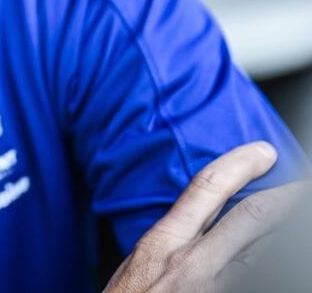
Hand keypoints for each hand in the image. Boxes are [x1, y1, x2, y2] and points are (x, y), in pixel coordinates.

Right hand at [104, 141, 303, 292]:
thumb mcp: (137, 266)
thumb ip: (168, 244)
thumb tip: (198, 224)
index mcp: (163, 242)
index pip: (206, 187)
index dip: (239, 164)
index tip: (262, 152)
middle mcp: (191, 262)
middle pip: (252, 216)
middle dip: (288, 198)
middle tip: (307, 187)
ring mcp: (211, 288)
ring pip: (268, 253)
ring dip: (290, 237)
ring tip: (303, 226)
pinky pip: (261, 281)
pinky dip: (278, 268)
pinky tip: (289, 262)